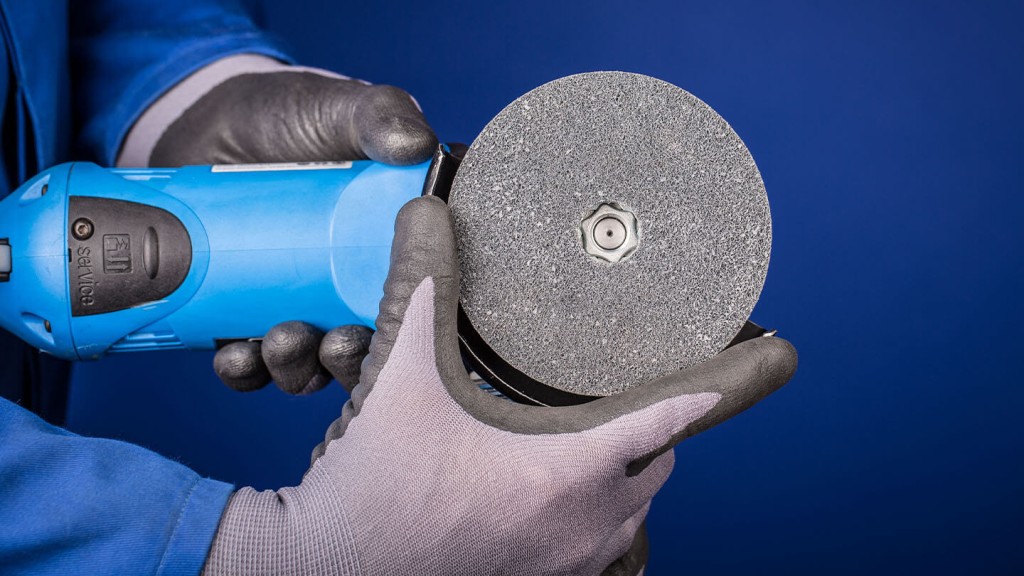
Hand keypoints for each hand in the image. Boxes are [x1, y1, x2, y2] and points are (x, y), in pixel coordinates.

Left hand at [146, 60, 437, 393]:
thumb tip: (415, 144)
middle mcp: (349, 290)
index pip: (416, 297)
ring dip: (297, 368)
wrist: (208, 122)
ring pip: (308, 363)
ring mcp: (298, 307)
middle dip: (352, 360)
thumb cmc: (288, 116)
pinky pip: (249, 362)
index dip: (414, 322)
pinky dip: (243, 370)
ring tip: (279, 343)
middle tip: (336, 344)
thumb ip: (381, 115)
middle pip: (365, 346)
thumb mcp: (339, 110)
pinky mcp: (244, 317)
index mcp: (388, 250)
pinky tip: (235, 355)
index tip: (400, 322)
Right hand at [200, 196, 797, 574]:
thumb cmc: (373, 488)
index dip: (722, 381)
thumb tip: (427, 214)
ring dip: (634, 474)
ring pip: (639, 512)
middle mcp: (584, 523)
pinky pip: (608, 554)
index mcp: (567, 469)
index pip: (671, 416)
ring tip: (611, 441)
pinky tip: (577, 503)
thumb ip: (422, 289)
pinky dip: (608, 523)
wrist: (327, 569)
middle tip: (639, 391)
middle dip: (658, 426)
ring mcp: (568, 564)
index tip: (767, 358)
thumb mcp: (401, 380)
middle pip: (660, 462)